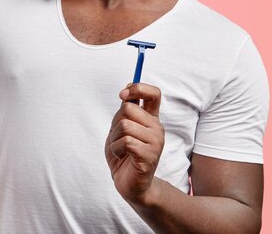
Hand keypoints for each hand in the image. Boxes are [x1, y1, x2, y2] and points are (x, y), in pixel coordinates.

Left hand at [105, 83, 163, 205]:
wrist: (128, 183)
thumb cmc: (123, 154)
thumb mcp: (119, 129)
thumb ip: (124, 112)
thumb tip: (126, 94)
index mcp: (151, 119)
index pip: (154, 93)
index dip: (138, 88)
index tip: (123, 95)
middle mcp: (157, 128)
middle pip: (129, 109)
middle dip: (115, 123)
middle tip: (118, 138)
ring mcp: (156, 142)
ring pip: (124, 125)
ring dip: (114, 138)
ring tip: (120, 149)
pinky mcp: (149, 155)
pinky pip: (125, 142)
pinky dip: (116, 149)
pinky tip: (123, 156)